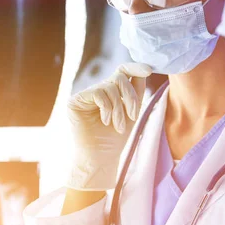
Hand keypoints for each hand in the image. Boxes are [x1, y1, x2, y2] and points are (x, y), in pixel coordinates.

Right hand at [65, 63, 151, 190]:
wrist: (100, 157)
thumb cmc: (116, 139)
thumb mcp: (132, 112)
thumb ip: (137, 91)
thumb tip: (145, 69)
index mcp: (112, 92)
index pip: (122, 70)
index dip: (135, 67)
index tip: (149, 70)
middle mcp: (98, 90)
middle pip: (119, 77)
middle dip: (130, 97)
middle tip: (133, 116)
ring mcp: (86, 95)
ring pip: (110, 87)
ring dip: (119, 109)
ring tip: (118, 126)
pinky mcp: (75, 100)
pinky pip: (98, 93)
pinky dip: (107, 108)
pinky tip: (105, 121)